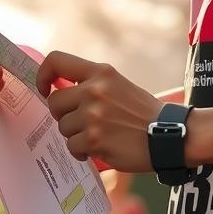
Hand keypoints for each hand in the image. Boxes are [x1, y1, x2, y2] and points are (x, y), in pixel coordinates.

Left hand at [36, 52, 162, 172]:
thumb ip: (91, 84)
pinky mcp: (94, 139)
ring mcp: (93, 115)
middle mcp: (94, 90)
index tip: (45, 89)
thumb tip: (57, 89)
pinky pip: (72, 147)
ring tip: (96, 136)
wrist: (169, 135)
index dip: (43, 75)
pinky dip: (81, 152)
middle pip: (54, 102)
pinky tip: (98, 149)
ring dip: (75, 135)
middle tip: (80, 122)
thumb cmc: (143, 112)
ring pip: (63, 127)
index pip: (56, 60)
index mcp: (100, 72)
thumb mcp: (118, 85)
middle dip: (63, 115)